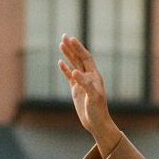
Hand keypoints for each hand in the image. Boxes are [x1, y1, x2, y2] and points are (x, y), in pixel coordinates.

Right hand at [58, 36, 119, 156]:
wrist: (97, 123)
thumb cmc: (98, 110)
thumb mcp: (92, 96)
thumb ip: (85, 83)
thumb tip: (74, 71)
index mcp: (95, 76)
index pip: (86, 58)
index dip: (79, 48)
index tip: (71, 39)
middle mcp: (89, 77)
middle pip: (79, 58)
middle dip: (72, 47)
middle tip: (64, 36)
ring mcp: (82, 83)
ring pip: (74, 65)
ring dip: (68, 55)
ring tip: (61, 44)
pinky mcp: (76, 90)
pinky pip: (69, 77)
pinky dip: (65, 69)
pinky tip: (60, 62)